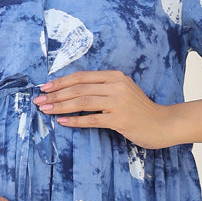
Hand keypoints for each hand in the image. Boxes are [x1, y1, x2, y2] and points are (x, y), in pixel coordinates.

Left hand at [33, 71, 175, 148]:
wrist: (163, 124)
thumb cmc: (140, 110)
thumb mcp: (122, 92)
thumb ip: (103, 89)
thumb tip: (74, 92)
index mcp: (115, 76)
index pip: (82, 76)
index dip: (61, 82)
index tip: (45, 87)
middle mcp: (116, 86)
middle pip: (79, 88)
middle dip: (55, 94)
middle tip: (38, 100)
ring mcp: (118, 102)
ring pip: (82, 102)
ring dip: (60, 106)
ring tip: (45, 110)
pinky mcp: (120, 120)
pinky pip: (92, 120)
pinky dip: (75, 120)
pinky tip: (61, 121)